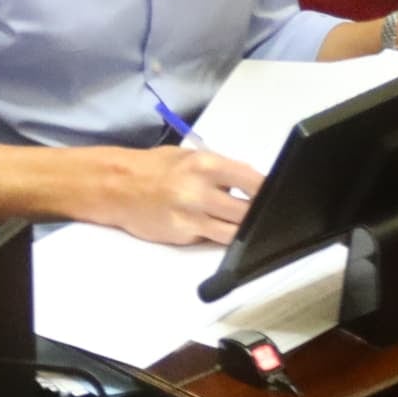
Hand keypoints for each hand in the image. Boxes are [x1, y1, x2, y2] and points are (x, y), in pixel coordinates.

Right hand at [74, 144, 263, 246]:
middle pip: (247, 211)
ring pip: (234, 232)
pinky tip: (220, 228)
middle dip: (259, 214)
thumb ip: (221, 170)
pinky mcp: (182, 235)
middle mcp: (200, 191)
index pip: (252, 180)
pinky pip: (212, 239)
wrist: (118, 186)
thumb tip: (254, 182)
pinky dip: (220, 236)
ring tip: (245, 224)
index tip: (279, 195)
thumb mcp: (189, 157)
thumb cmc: (155, 167)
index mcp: (205, 165)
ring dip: (242, 230)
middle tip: (266, 214)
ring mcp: (191, 216)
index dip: (269, 191)